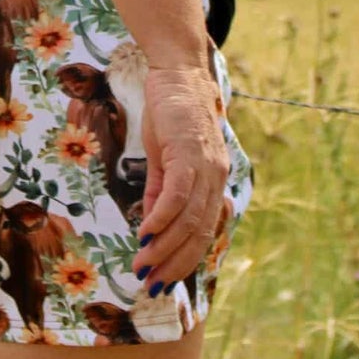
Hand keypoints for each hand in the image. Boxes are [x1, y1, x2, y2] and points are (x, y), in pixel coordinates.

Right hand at [131, 62, 228, 293]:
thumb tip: (150, 228)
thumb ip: (160, 193)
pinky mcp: (189, 153)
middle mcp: (215, 178)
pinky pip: (177, 196)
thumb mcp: (163, 159)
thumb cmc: (171, 114)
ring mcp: (205, 167)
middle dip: (174, 264)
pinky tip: (144, 235)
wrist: (177, 73)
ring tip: (142, 266)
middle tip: (150, 284)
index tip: (162, 281)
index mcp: (212, 181)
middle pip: (198, 233)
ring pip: (188, 220)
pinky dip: (161, 219)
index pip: (202, 232)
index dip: (184, 260)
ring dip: (164, 248)